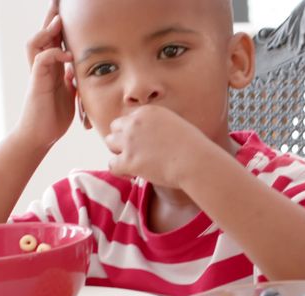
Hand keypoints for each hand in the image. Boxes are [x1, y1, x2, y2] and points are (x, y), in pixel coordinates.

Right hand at [15, 0, 75, 147]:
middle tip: (59, 2)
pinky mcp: (36, 83)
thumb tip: (78, 69)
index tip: (67, 10)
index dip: (60, 25)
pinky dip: (53, 54)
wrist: (39, 137)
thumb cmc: (53, 118)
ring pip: (36, 43)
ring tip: (59, 20)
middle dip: (51, 18)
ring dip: (47, 31)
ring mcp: (37, 74)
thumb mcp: (69, 95)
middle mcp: (42, 67)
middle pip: (43, 35)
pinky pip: (41, 61)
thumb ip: (72, 80)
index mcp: (52, 68)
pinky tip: (65, 55)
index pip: (54, 40)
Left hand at [104, 106, 218, 188]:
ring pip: (109, 144)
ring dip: (119, 153)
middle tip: (134, 153)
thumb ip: (160, 127)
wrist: (194, 160)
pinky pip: (112, 165)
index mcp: (147, 112)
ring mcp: (129, 141)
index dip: (134, 132)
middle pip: (115, 128)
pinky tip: (131, 174)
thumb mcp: (176, 125)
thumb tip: (155, 139)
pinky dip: (119, 171)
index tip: (143, 144)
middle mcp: (134, 123)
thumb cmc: (193, 147)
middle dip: (122, 139)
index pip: (129, 119)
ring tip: (132, 164)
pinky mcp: (128, 161)